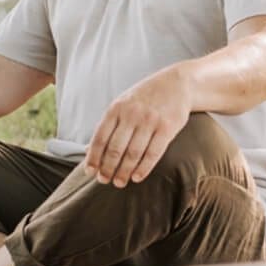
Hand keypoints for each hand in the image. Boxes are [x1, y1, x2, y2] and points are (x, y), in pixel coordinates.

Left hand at [84, 65, 191, 187]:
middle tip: (104, 181)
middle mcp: (132, 114)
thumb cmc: (145, 97)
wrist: (177, 83)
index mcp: (116, 108)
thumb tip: (89, 150)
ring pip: (133, 153)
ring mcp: (150, 120)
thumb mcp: (123, 104)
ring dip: (124, 171)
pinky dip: (143, 168)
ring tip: (119, 182)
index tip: (89, 172)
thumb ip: (109, 125)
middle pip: (115, 148)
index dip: (94, 157)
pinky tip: (136, 178)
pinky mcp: (167, 127)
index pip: (100, 137)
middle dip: (108, 168)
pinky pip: (153, 153)